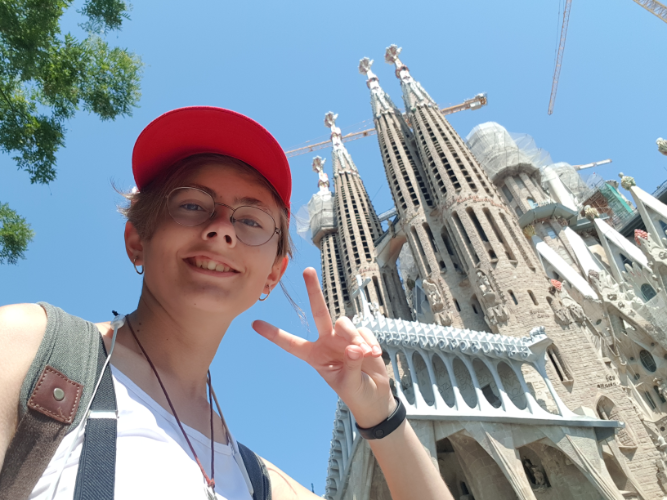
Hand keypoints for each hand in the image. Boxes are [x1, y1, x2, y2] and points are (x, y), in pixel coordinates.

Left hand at [252, 267, 395, 427]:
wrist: (375, 396)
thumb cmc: (355, 393)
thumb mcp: (349, 384)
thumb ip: (350, 365)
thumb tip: (355, 347)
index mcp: (314, 356)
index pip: (291, 344)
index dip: (274, 334)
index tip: (254, 324)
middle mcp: (327, 341)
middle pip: (319, 312)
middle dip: (313, 291)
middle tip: (307, 271)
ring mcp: (344, 337)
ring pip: (345, 323)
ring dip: (355, 338)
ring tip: (364, 355)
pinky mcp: (362, 335)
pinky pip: (363, 331)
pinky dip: (369, 342)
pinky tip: (374, 354)